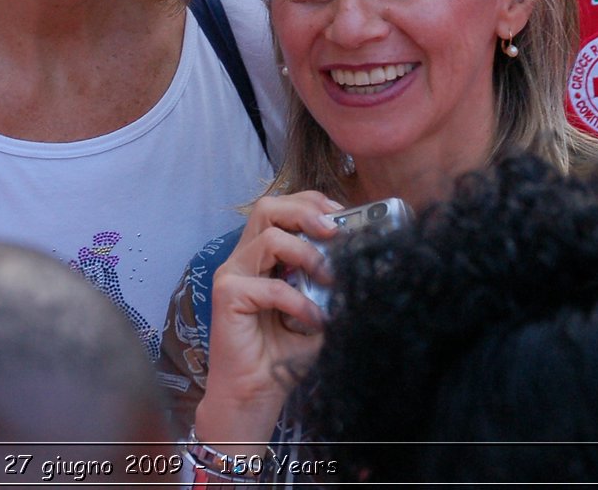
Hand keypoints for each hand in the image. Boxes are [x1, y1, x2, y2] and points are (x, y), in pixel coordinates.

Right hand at [194, 191, 343, 449]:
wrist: (255, 393)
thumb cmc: (284, 354)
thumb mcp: (318, 311)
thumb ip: (332, 287)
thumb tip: (370, 266)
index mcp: (263, 256)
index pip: (282, 208)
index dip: (312, 203)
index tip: (345, 217)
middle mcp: (244, 258)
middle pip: (267, 206)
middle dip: (306, 211)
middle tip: (334, 231)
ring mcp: (232, 274)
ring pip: (269, 236)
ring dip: (307, 254)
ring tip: (329, 278)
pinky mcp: (227, 295)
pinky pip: (270, 286)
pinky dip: (299, 302)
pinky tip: (313, 321)